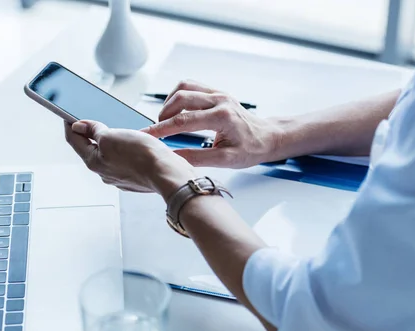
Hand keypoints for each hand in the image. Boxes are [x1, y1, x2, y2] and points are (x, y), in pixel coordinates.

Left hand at [64, 121, 196, 199]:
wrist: (167, 174)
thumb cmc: (142, 156)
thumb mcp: (111, 136)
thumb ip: (94, 131)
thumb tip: (80, 127)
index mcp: (94, 161)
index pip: (74, 140)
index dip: (70, 124)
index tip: (69, 114)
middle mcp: (104, 172)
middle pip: (91, 148)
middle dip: (93, 133)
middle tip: (98, 120)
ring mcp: (120, 177)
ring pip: (110, 155)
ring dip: (113, 142)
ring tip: (123, 131)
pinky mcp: (135, 178)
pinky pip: (126, 161)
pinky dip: (127, 151)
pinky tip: (137, 145)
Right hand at [142, 80, 288, 167]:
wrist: (267, 137)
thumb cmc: (251, 149)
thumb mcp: (226, 160)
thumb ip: (198, 158)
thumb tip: (173, 158)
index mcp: (222, 117)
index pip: (184, 120)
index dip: (162, 129)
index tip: (147, 135)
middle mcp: (220, 100)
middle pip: (180, 98)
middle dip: (163, 114)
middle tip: (157, 131)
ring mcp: (218, 93)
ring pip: (184, 87)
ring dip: (170, 103)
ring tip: (165, 121)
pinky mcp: (216, 92)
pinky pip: (191, 86)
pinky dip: (178, 96)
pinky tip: (175, 111)